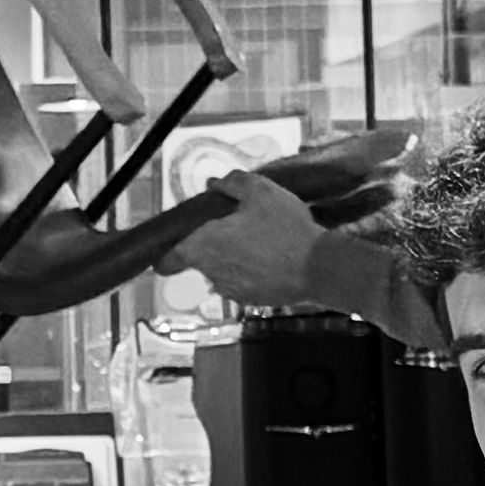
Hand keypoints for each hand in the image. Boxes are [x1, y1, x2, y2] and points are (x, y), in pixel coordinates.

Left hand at [170, 161, 343, 305]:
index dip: (165, 250)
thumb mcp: (260, 191)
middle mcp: (211, 273)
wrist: (319, 267)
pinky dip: (249, 271)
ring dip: (232, 257)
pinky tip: (271, 257)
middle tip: (236, 225)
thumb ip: (231, 184)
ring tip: (260, 240)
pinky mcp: (250, 301)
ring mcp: (231, 290)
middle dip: (211, 243)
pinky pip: (241, 282)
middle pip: (198, 258)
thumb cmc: (285, 228)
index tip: (175, 240)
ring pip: (221, 270)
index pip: (166, 259)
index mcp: (204, 246)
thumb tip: (213, 185)